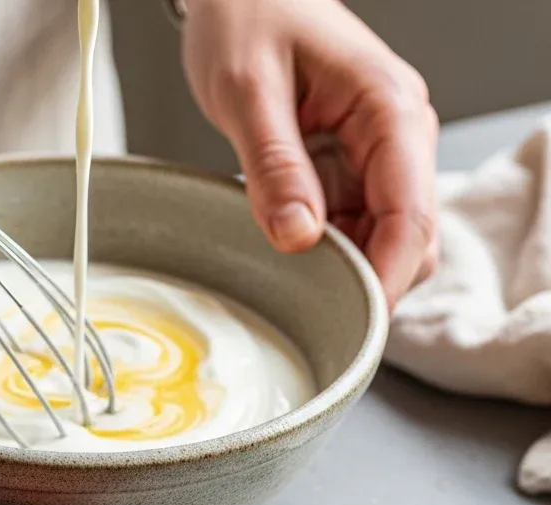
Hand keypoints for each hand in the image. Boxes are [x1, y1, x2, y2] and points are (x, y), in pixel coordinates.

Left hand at [183, 0, 438, 307]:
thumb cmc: (248, 17)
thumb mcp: (248, 92)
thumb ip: (274, 166)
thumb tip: (299, 237)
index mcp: (389, 111)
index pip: (411, 215)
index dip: (385, 277)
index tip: (353, 319)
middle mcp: (395, 137)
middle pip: (409, 238)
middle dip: (370, 281)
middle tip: (313, 310)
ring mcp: (375, 156)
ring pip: (381, 240)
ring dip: (344, 269)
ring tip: (289, 277)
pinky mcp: (348, 169)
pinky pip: (351, 228)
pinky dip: (325, 251)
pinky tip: (287, 253)